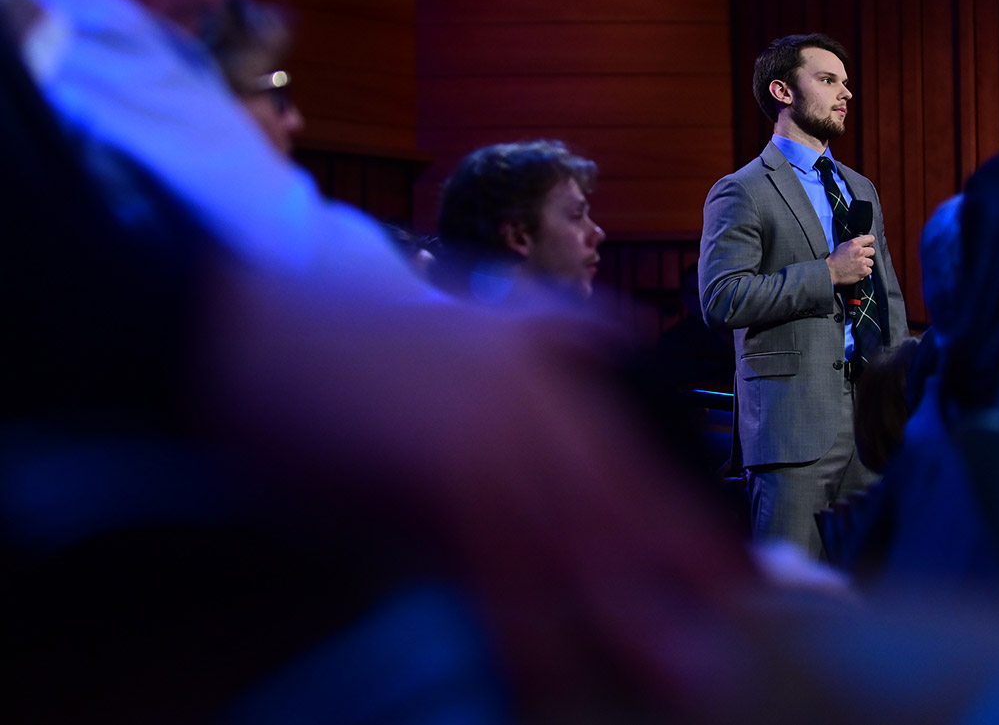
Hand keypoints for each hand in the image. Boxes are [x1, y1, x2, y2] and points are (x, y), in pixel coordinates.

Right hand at [203, 264, 749, 708]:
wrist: (253, 331)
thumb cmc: (360, 339)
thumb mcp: (481, 319)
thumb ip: (560, 335)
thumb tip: (626, 339)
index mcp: (551, 370)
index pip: (638, 460)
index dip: (691, 525)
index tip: (741, 576)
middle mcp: (536, 406)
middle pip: (623, 507)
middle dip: (680, 584)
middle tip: (730, 646)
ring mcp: (488, 443)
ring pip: (573, 547)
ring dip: (626, 622)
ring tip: (676, 679)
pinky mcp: (432, 483)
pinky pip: (494, 578)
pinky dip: (526, 638)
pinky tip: (547, 684)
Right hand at [826, 234, 874, 285]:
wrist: (831, 272)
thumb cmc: (834, 260)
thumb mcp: (843, 246)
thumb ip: (854, 244)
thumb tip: (861, 244)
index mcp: (854, 243)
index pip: (871, 238)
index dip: (870, 242)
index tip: (868, 245)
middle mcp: (859, 251)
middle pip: (872, 251)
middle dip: (867, 254)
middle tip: (860, 258)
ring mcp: (862, 262)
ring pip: (871, 262)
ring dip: (865, 264)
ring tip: (857, 266)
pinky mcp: (863, 271)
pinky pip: (869, 270)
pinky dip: (864, 272)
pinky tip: (857, 271)